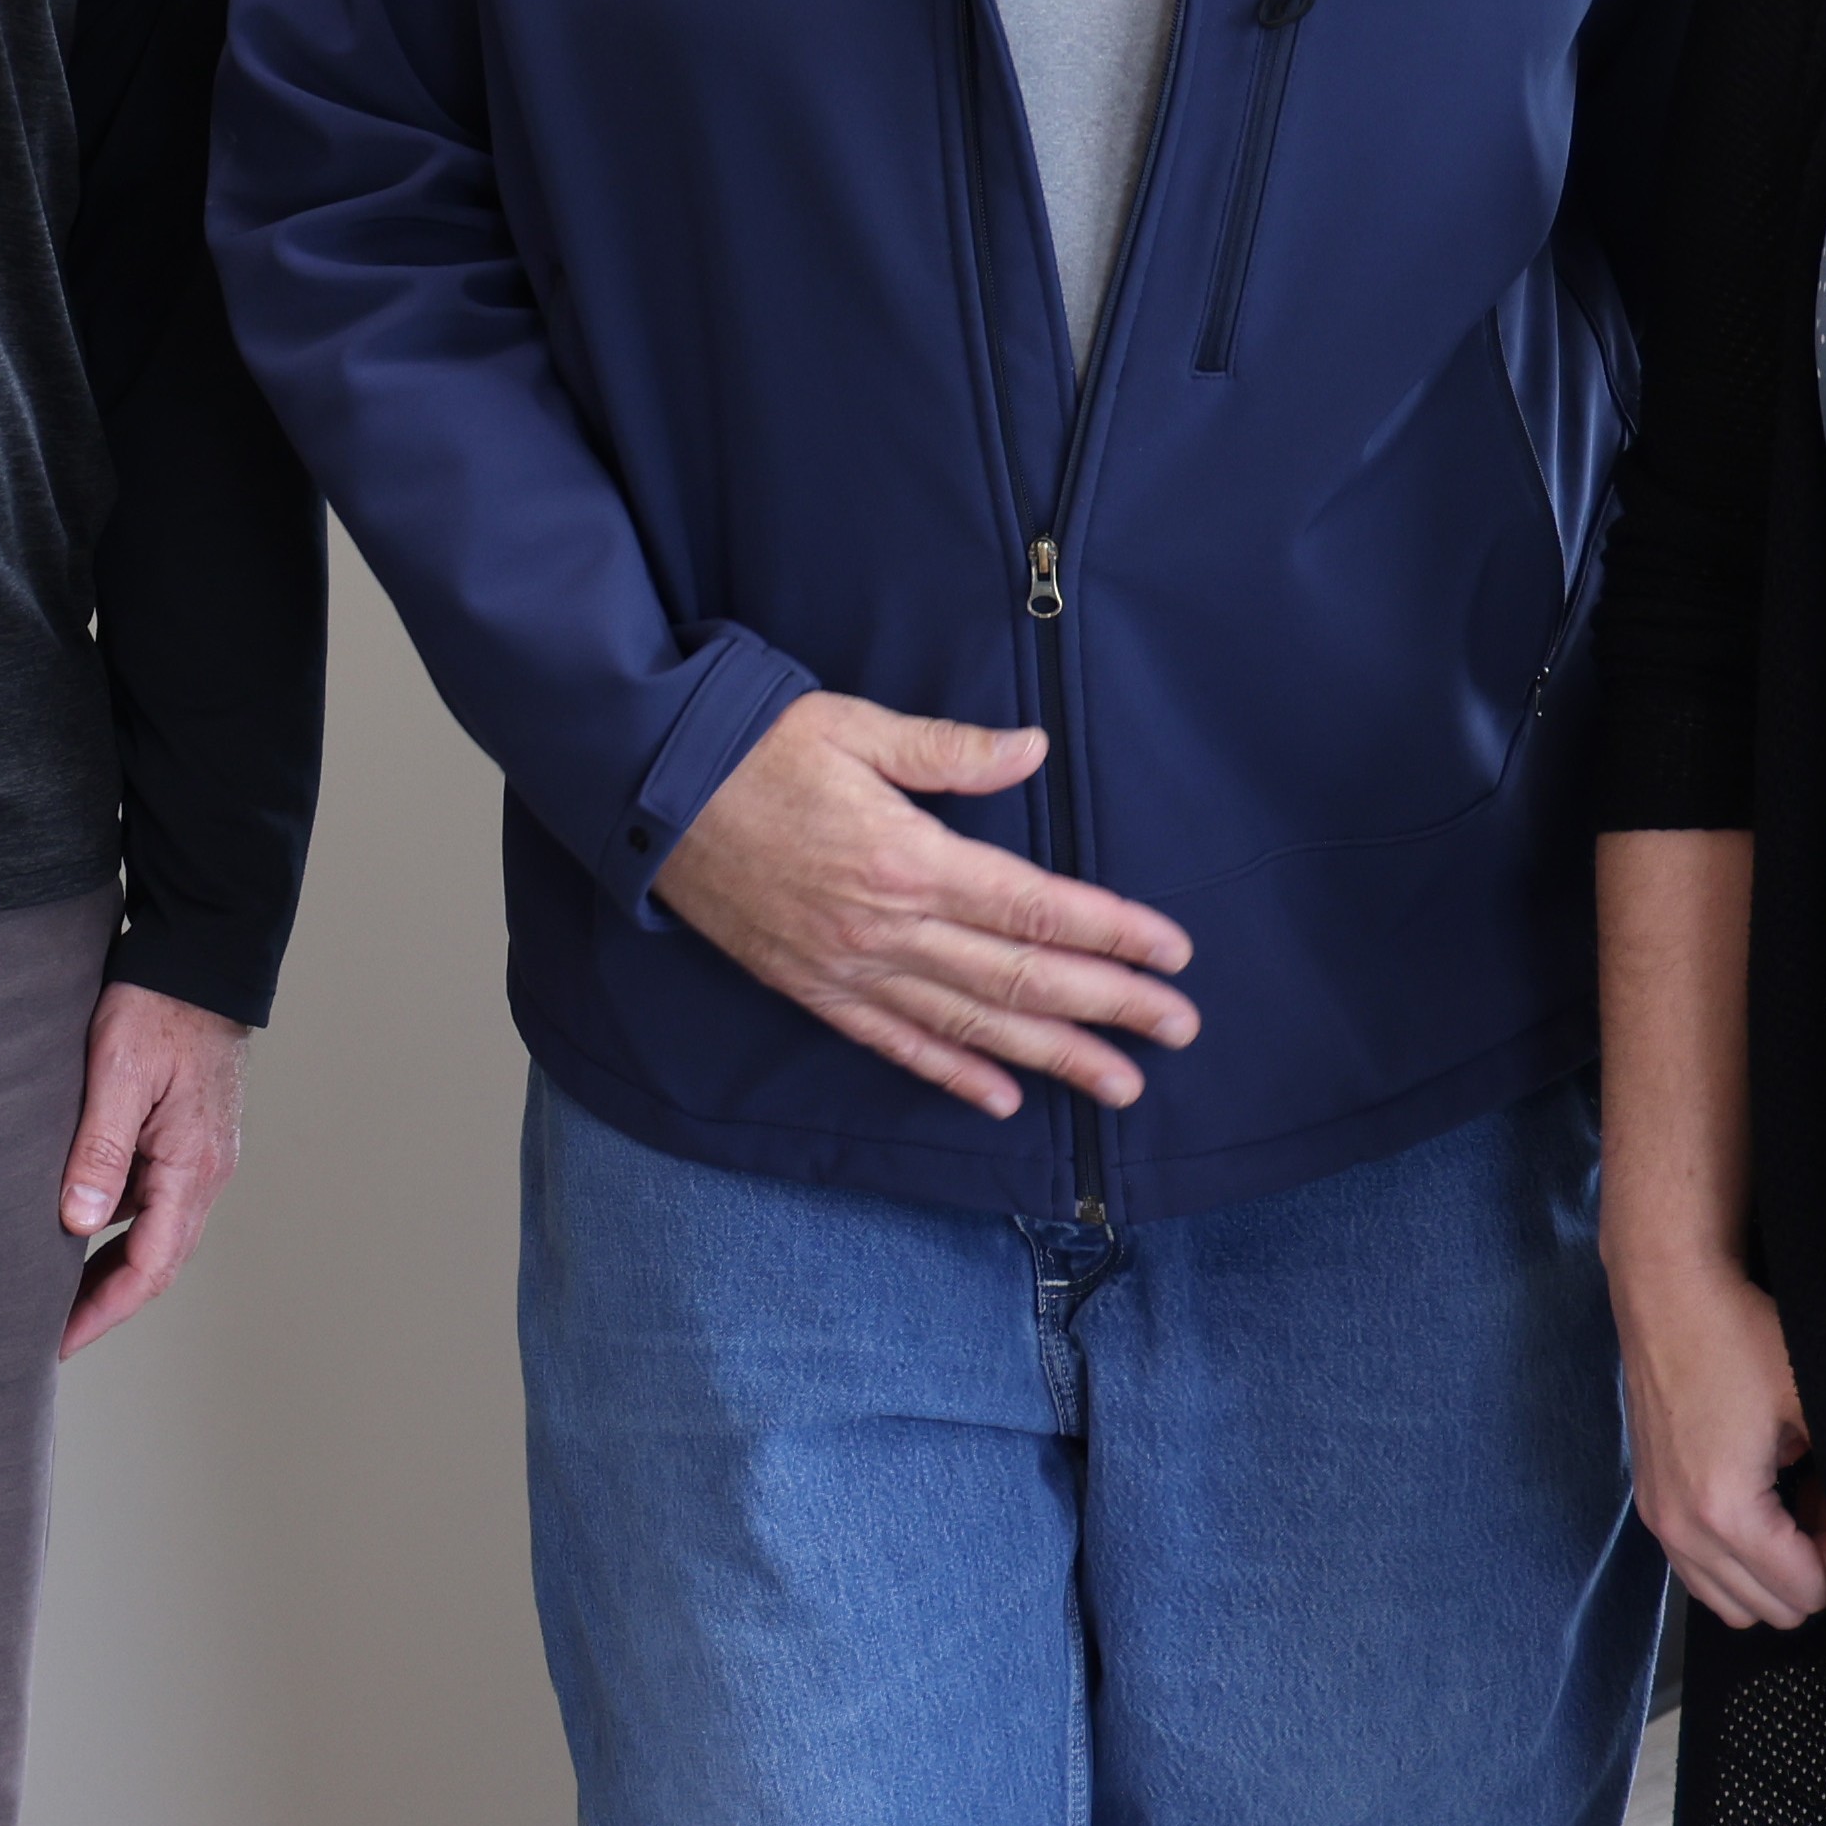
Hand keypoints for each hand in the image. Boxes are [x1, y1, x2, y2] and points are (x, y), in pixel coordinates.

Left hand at [57, 988, 253, 1353]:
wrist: (198, 960)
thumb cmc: (157, 1007)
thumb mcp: (117, 1074)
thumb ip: (98, 1150)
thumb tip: (77, 1224)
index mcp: (193, 1168)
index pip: (150, 1268)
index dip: (104, 1312)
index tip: (59, 1341)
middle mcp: (204, 1173)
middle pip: (155, 1262)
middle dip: (105, 1303)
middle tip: (48, 1333)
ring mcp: (198, 1157)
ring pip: (152, 1234)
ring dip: (108, 1268)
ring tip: (51, 1290)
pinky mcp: (183, 1138)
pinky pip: (150, 1200)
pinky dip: (115, 1225)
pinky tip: (75, 1226)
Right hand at [652, 691, 1201, 1115]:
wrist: (645, 790)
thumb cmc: (750, 745)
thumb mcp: (854, 725)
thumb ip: (948, 750)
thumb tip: (1033, 750)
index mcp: (906, 857)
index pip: (1035, 906)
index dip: (1112, 933)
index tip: (1173, 953)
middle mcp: (885, 927)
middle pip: (1020, 978)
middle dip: (1110, 1007)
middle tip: (1180, 1030)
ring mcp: (847, 967)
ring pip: (971, 1025)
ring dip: (1053, 1058)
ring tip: (1121, 1085)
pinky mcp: (812, 987)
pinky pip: (894, 1042)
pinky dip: (951, 1075)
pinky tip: (1002, 1099)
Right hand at [1616, 1244, 1825, 1626]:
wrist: (1667, 1291)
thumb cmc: (1740, 1337)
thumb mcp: (1814, 1403)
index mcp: (1724, 1511)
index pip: (1802, 1593)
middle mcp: (1681, 1528)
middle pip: (1766, 1611)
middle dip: (1805, 1571)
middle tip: (1820, 1508)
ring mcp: (1656, 1517)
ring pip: (1726, 1601)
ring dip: (1766, 1573)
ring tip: (1787, 1509)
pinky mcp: (1647, 1499)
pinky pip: (1694, 1569)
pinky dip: (1730, 1558)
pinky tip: (1751, 1499)